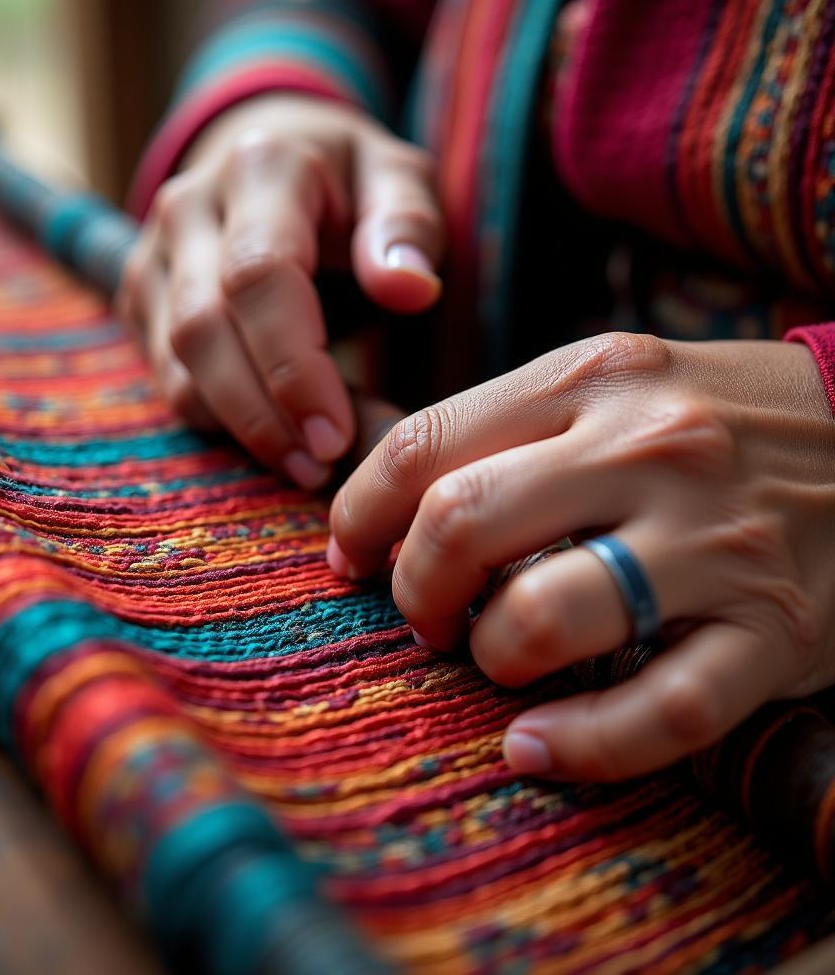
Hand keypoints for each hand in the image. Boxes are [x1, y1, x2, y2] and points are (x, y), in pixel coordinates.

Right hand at [118, 94, 443, 488]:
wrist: (272, 159)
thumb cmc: (351, 185)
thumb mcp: (400, 183)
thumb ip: (409, 226)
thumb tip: (411, 287)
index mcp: (262, 167)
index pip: (259, 276)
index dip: (293, 365)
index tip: (336, 433)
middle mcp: (190, 206)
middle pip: (203, 328)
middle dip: (261, 412)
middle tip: (321, 465)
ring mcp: (154, 255)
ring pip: (176, 363)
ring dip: (239, 427)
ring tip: (305, 464)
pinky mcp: (142, 300)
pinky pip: (167, 377)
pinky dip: (218, 420)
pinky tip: (273, 439)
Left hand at [327, 332, 834, 780]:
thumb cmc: (710, 415)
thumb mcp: (610, 381)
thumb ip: (509, 425)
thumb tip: (386, 500)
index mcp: (590, 378)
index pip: (424, 446)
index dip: (360, 512)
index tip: (351, 554)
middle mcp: (647, 448)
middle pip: (462, 524)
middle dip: (413, 590)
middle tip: (424, 614)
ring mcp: (713, 542)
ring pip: (543, 616)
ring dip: (488, 655)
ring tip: (494, 658)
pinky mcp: (774, 630)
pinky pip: (660, 710)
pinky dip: (582, 745)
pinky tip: (534, 747)